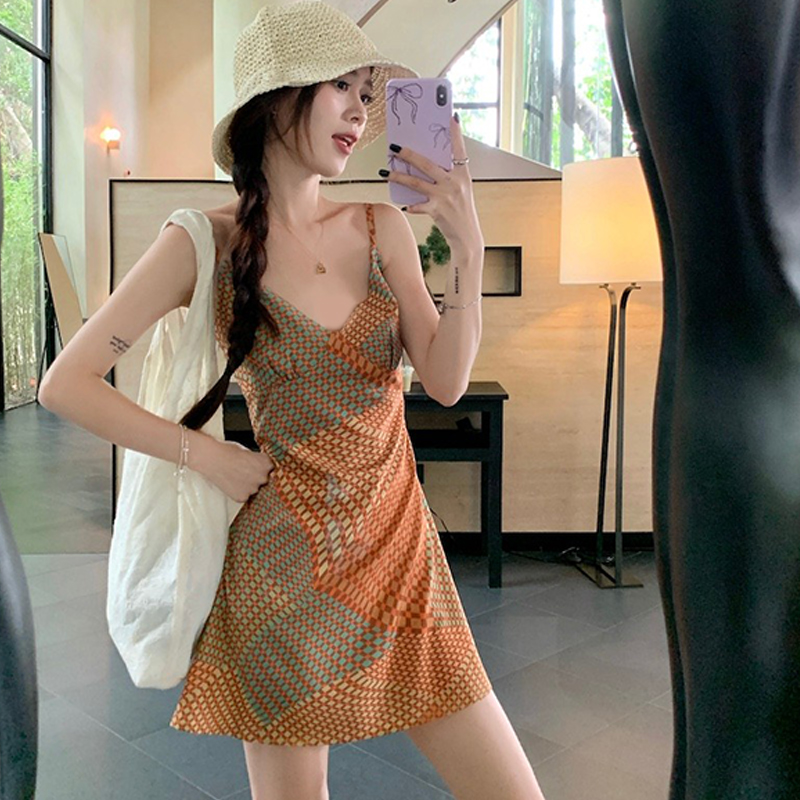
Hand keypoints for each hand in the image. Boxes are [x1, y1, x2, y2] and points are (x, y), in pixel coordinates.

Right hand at [189, 431, 275, 503]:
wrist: (211, 458)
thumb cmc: (227, 451)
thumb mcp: (249, 451)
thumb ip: (258, 461)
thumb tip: (262, 467)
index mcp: (266, 464)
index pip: (270, 468)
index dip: (261, 466)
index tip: (255, 466)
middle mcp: (263, 477)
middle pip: (263, 479)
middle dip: (255, 476)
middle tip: (243, 471)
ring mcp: (253, 488)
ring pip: (253, 488)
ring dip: (247, 484)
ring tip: (235, 476)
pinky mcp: (242, 497)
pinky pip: (244, 496)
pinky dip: (239, 491)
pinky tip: (231, 483)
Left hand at [383, 114, 483, 250]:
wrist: (467, 237)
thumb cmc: (462, 212)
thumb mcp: (461, 190)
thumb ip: (447, 176)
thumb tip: (426, 164)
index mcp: (462, 174)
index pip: (459, 150)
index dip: (455, 134)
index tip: (451, 118)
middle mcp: (454, 182)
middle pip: (427, 163)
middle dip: (409, 154)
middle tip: (394, 147)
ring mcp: (445, 196)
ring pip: (416, 182)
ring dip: (398, 176)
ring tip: (384, 171)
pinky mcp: (437, 210)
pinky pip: (418, 205)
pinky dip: (411, 205)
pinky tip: (403, 205)